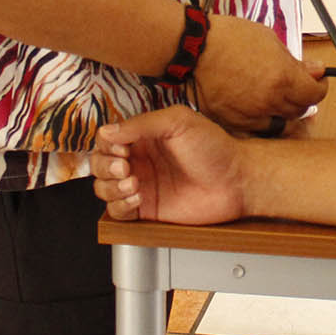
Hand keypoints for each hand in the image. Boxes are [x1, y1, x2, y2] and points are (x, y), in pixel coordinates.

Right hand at [92, 106, 249, 224]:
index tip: (121, 149)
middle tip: (124, 168)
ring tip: (134, 183)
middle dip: (104, 167)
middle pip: (99, 164)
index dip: (107, 145)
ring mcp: (142, 185)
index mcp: (144, 136)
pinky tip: (138, 198)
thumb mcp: (178, 122)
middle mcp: (140, 160)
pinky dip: (120, 206)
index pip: (107, 139)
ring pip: (103, 189)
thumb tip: (108, 131)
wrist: (236, 181)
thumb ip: (142, 123)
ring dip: (111, 187)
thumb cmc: (214, 147)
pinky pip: (118, 212)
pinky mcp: (147, 210)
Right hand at [193, 14, 327, 132]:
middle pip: (299, 111)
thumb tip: (317, 71)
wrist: (195, 48)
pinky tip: (257, 110)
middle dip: (301, 99)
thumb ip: (295, 61)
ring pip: (278, 125)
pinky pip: (255, 131)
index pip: (315, 95)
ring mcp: (250, 115)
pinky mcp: (232, 123)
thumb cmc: (229, 38)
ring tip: (275, 100)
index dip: (319, 87)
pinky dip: (260, 123)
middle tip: (295, 89)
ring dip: (282, 114)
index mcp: (283, 79)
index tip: (316, 82)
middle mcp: (269, 101)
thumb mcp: (270, 40)